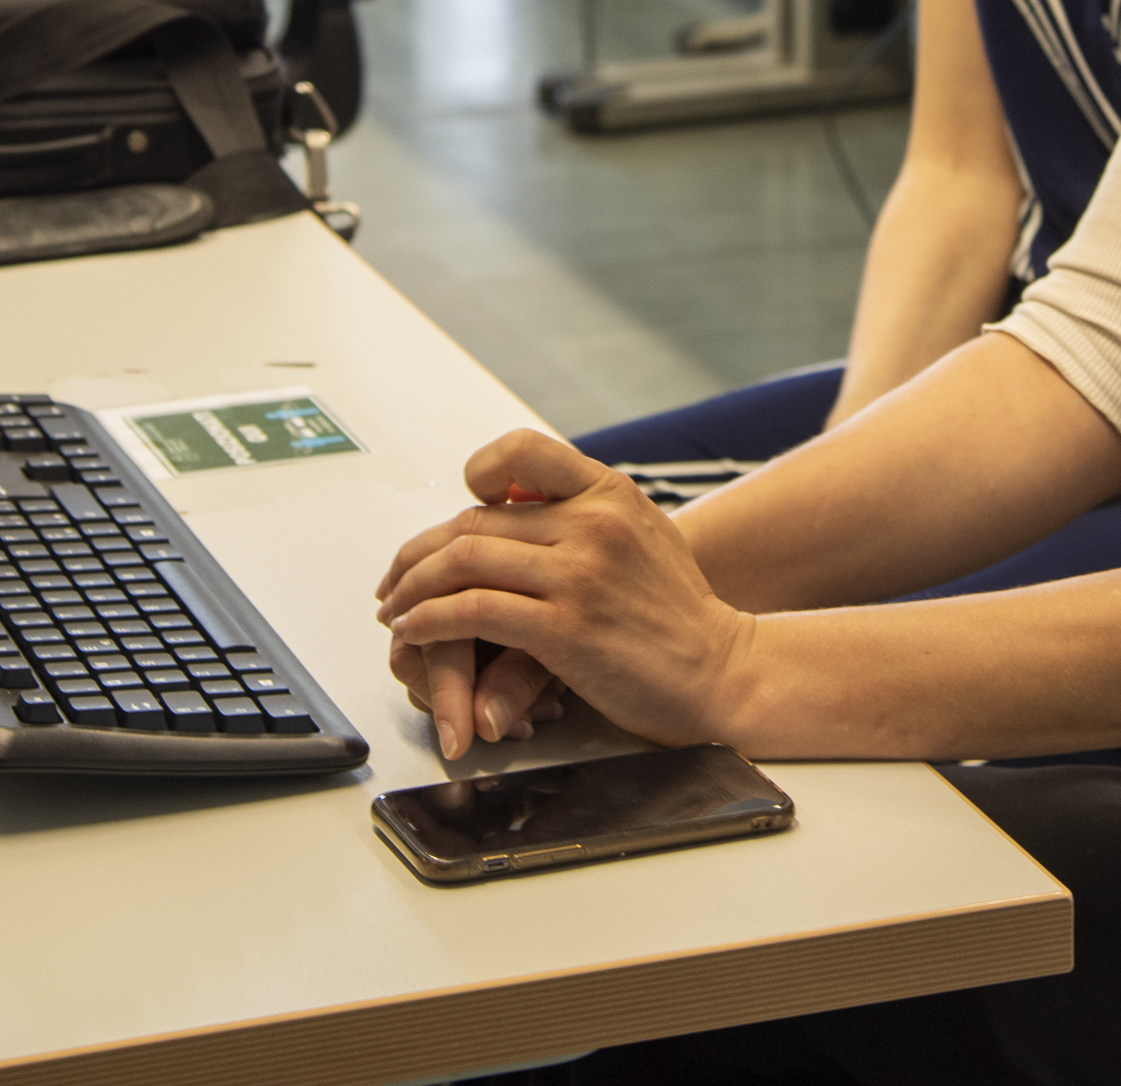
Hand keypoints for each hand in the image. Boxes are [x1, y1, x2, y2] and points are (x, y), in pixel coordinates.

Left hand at [375, 430, 759, 761]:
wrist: (725, 669)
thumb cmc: (679, 613)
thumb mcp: (643, 534)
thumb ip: (588, 512)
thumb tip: (521, 499)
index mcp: (609, 492)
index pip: (522, 450)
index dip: (477, 472)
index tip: (460, 505)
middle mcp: (592, 522)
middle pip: (475, 518)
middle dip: (419, 551)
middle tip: (396, 577)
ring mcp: (578, 573)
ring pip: (464, 561)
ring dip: (413, 587)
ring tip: (395, 609)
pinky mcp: (564, 627)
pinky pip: (472, 612)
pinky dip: (430, 621)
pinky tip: (415, 633)